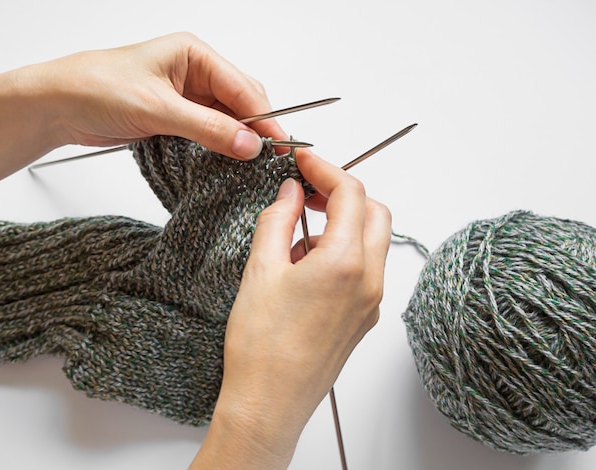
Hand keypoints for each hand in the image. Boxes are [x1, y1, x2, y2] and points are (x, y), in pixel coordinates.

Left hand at [46, 32, 286, 156]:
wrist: (58, 105)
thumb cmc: (97, 88)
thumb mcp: (158, 109)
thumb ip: (208, 128)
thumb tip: (249, 145)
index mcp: (193, 54)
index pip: (242, 87)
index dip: (264, 118)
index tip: (278, 146)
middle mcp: (194, 72)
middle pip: (241, 102)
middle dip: (256, 129)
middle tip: (270, 160)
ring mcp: (186, 96)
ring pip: (228, 119)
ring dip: (240, 140)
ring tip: (253, 165)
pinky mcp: (177, 116)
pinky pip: (211, 131)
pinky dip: (221, 146)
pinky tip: (230, 161)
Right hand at [191, 151, 391, 468]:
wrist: (269, 403)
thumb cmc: (261, 345)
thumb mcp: (261, 270)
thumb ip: (278, 220)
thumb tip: (289, 193)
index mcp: (346, 263)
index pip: (351, 193)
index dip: (326, 169)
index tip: (303, 161)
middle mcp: (369, 281)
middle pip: (374, 213)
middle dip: (343, 194)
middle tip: (307, 193)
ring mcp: (370, 302)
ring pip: (372, 242)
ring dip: (343, 224)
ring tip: (296, 239)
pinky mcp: (363, 318)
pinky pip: (365, 269)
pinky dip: (343, 252)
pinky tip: (305, 267)